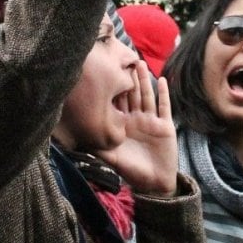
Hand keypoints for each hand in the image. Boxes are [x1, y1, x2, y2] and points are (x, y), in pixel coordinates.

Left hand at [99, 60, 177, 196]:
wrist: (154, 183)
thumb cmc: (132, 171)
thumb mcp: (111, 159)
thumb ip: (97, 148)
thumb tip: (76, 141)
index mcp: (123, 125)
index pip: (117, 102)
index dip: (113, 88)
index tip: (107, 71)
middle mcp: (136, 119)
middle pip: (132, 94)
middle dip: (128, 78)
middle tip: (123, 58)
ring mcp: (151, 121)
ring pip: (147, 96)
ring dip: (144, 80)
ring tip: (139, 64)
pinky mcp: (165, 125)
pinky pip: (164, 107)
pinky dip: (163, 93)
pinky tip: (162, 80)